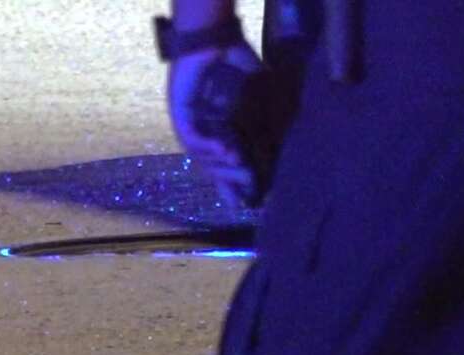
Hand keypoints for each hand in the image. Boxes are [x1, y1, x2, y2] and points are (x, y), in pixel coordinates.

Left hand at [167, 42, 264, 206]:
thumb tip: (282, 148)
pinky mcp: (181, 115)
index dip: (235, 186)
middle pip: (213, 168)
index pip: (226, 166)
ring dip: (222, 165)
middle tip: (250, 188)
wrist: (215, 42)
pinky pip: (193, 138)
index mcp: (219, 133)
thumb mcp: (258, 99)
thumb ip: (265, 123)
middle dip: (231, 181)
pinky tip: (226, 149)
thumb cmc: (237, 68)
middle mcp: (203, 134)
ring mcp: (190, 126)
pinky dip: (210, 145)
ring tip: (242, 167)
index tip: (249, 203)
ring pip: (202, 157)